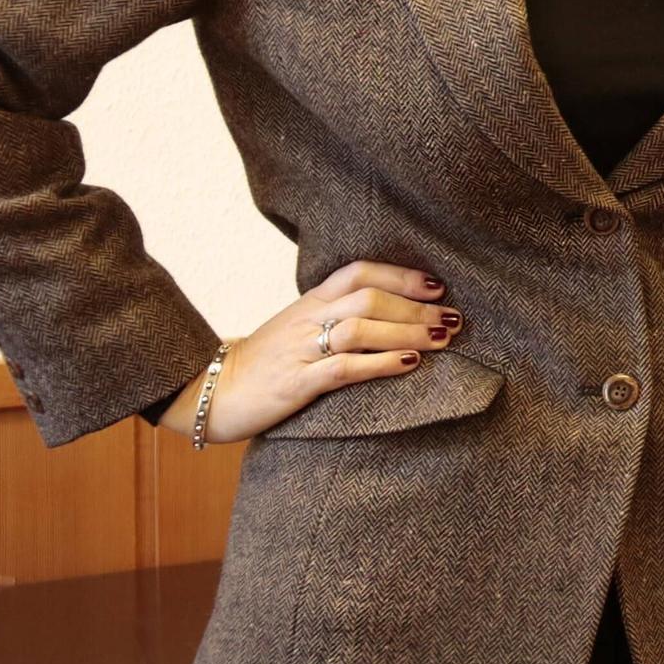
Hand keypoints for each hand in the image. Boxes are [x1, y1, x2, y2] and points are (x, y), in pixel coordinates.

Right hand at [158, 261, 461, 443]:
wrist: (210, 391)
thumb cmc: (264, 361)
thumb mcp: (298, 327)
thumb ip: (335, 315)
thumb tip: (390, 313)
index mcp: (310, 301)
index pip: (359, 272)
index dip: (401, 275)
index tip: (437, 285)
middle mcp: (307, 318)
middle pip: (369, 298)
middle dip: (416, 307)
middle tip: (453, 318)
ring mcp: (301, 349)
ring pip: (361, 328)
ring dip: (407, 332)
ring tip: (440, 339)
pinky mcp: (296, 383)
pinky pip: (343, 368)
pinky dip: (381, 364)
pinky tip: (408, 364)